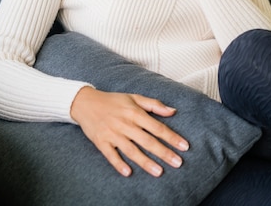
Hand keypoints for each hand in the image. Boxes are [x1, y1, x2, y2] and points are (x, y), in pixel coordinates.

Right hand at [70, 87, 189, 176]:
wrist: (86, 102)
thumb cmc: (113, 101)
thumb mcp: (134, 97)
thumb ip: (154, 104)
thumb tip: (173, 111)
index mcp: (135, 113)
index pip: (157, 127)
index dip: (172, 137)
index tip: (184, 146)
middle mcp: (125, 124)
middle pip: (148, 141)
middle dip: (164, 152)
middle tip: (178, 163)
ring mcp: (113, 134)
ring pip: (132, 150)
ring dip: (146, 162)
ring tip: (159, 172)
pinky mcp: (101, 142)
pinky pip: (111, 155)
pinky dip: (118, 163)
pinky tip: (128, 172)